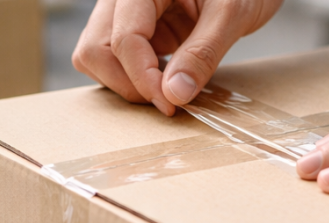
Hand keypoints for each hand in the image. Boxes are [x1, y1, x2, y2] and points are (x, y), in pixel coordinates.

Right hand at [72, 0, 282, 115]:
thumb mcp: (233, 12)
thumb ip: (203, 52)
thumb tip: (173, 94)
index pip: (124, 38)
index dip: (143, 77)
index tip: (170, 104)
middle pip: (96, 49)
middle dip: (127, 82)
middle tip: (166, 100)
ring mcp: (128, 15)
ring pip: (99, 57)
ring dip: (128, 82)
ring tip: (168, 88)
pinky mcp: (141, 30)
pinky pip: (119, 61)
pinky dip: (138, 78)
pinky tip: (169, 79)